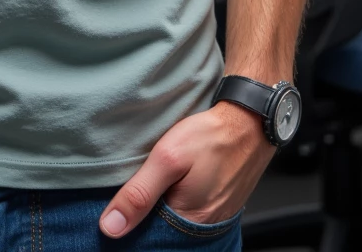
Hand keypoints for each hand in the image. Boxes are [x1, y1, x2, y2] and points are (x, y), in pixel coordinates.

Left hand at [99, 102, 273, 238]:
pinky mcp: (219, 204)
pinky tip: (171, 185)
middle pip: (163, 232)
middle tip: (139, 191)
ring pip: (176, 221)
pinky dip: (177, 201)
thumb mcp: (167, 158)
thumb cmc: (213, 137)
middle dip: (146, 217)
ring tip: (155, 186)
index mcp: (190, 224)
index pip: (150, 240)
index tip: (118, 211)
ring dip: (161, 208)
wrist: (250, 121)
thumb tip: (111, 226)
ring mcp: (215, 217)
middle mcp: (205, 228)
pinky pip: (190, 211)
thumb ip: (139, 193)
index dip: (132, 226)